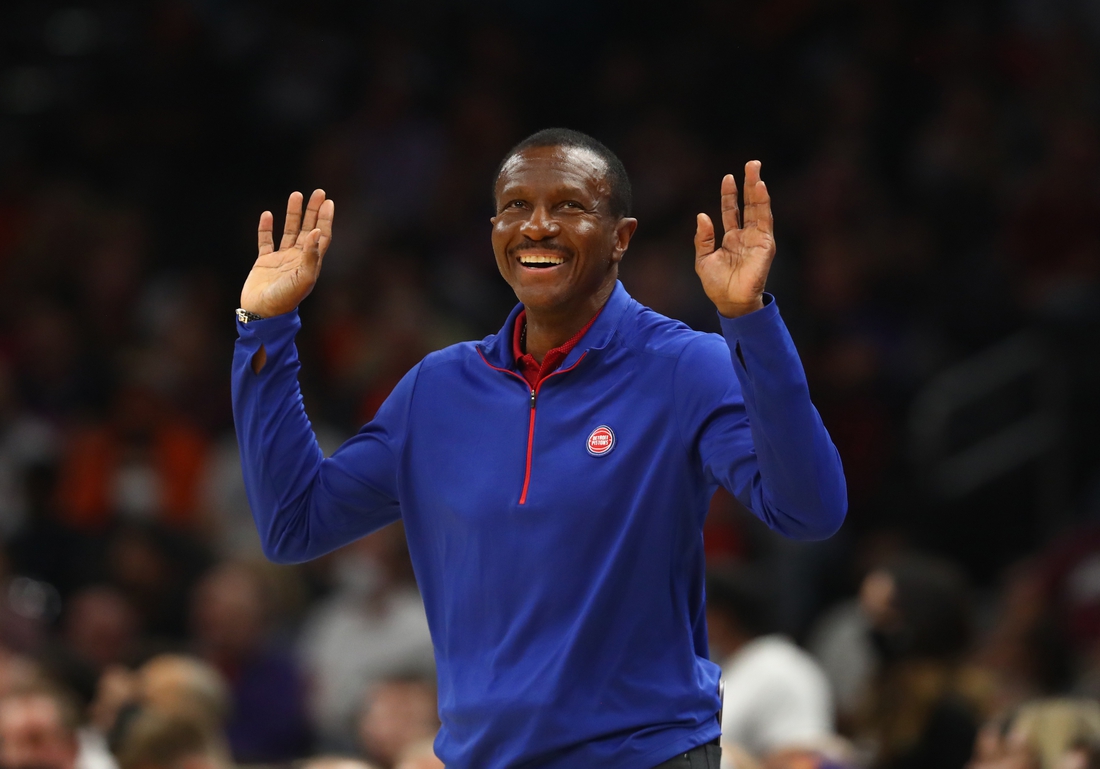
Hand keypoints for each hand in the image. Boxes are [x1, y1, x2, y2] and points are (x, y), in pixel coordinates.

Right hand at [241, 189, 333, 317]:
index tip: (328, 202)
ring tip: (296, 195)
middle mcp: (298, 259)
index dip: (325, 219)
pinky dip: (266, 228)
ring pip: (289, 232)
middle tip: (318, 191)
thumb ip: (311, 256)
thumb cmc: (285, 300)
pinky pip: (265, 241)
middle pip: (308, 229)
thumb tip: (317, 231)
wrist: (262, 314)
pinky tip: (267, 214)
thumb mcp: (303, 279)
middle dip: (313, 211)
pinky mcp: (264, 262)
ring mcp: (281, 260)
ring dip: (293, 214)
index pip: (322, 236)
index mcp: (310, 263)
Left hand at [694, 161, 774, 317]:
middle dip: (749, 184)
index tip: (728, 178)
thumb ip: (703, 238)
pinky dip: (763, 204)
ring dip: (758, 189)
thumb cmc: (717, 284)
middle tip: (751, 163)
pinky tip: (760, 189)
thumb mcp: (703, 259)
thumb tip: (703, 215)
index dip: (729, 194)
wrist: (729, 301)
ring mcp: (757, 239)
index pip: (732, 211)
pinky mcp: (766, 244)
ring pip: (759, 208)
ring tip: (756, 170)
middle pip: (749, 204)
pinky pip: (765, 221)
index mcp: (731, 238)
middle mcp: (746, 236)